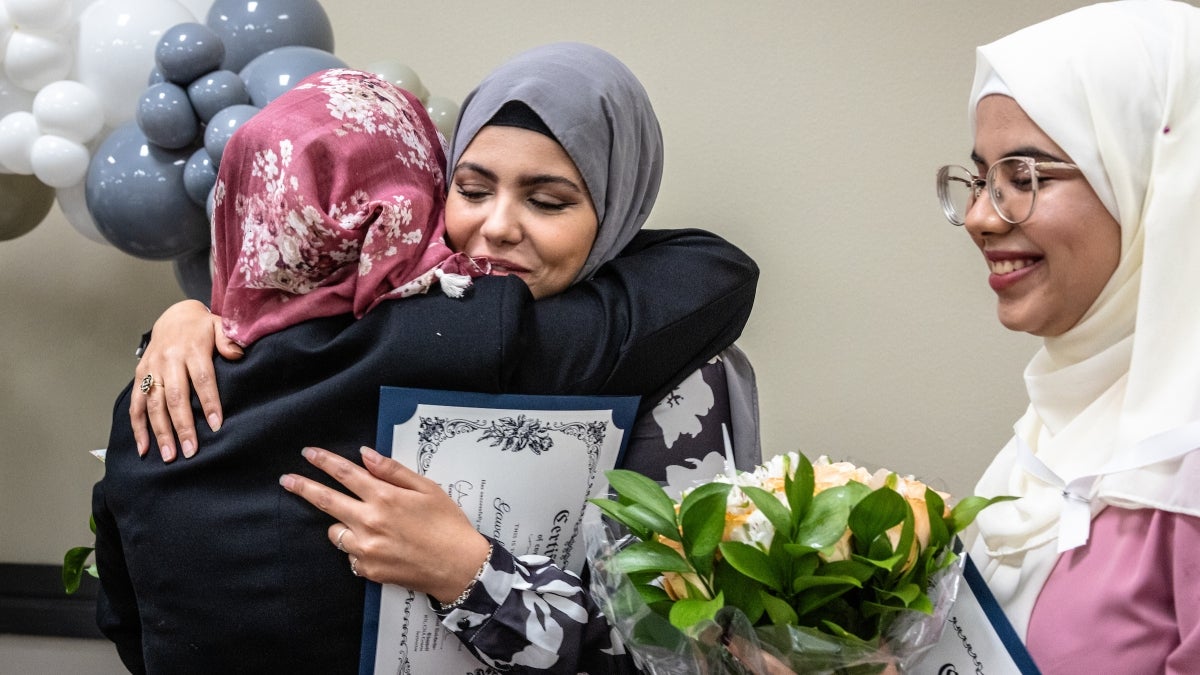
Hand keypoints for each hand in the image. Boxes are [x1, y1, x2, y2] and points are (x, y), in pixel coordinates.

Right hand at [130, 299, 243, 461]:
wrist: (173, 316)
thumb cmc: (202, 328)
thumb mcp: (220, 326)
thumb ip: (228, 339)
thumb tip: (238, 354)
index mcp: (191, 350)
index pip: (202, 379)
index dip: (209, 402)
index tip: (216, 425)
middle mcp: (168, 361)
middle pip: (175, 397)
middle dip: (182, 426)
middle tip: (191, 451)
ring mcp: (151, 369)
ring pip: (154, 404)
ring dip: (160, 432)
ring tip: (169, 456)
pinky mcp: (139, 375)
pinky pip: (136, 404)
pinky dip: (138, 427)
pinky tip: (144, 448)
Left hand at [279, 446, 491, 603]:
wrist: (459, 567)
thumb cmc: (448, 525)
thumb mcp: (427, 489)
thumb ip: (393, 471)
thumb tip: (365, 454)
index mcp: (384, 498)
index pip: (345, 473)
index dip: (324, 461)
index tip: (308, 453)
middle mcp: (369, 522)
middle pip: (326, 500)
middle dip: (303, 487)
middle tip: (287, 480)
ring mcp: (365, 549)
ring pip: (335, 531)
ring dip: (341, 523)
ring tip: (363, 523)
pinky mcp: (367, 570)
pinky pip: (349, 555)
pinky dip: (357, 547)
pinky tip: (378, 546)